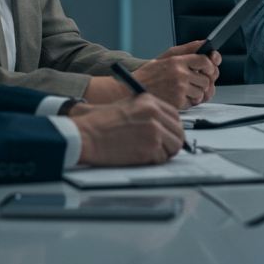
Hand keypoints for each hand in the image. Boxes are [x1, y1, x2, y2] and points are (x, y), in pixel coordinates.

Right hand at [70, 96, 184, 165]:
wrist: (85, 135)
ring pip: (174, 146)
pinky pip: (162, 159)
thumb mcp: (126, 106)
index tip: (167, 136)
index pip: (175, 115)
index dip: (172, 128)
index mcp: (149, 100)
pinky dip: (153, 162)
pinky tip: (138, 158)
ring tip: (148, 154)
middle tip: (162, 149)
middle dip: (172, 142)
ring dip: (164, 153)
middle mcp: (154, 113)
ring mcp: (154, 131)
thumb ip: (146, 112)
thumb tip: (162, 125)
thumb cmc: (98, 123)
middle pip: (178, 131)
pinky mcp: (149, 148)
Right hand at [132, 42, 220, 108]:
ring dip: (196, 92)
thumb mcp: (166, 57)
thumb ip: (187, 49)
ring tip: (184, 89)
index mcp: (177, 61)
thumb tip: (204, 42)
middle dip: (202, 81)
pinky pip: (194, 103)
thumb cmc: (149, 74)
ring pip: (202, 92)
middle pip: (206, 79)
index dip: (209, 65)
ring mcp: (179, 89)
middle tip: (194, 81)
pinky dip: (189, 101)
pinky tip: (179, 97)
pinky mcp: (177, 103)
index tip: (207, 68)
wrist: (131, 91)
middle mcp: (180, 74)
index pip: (205, 60)